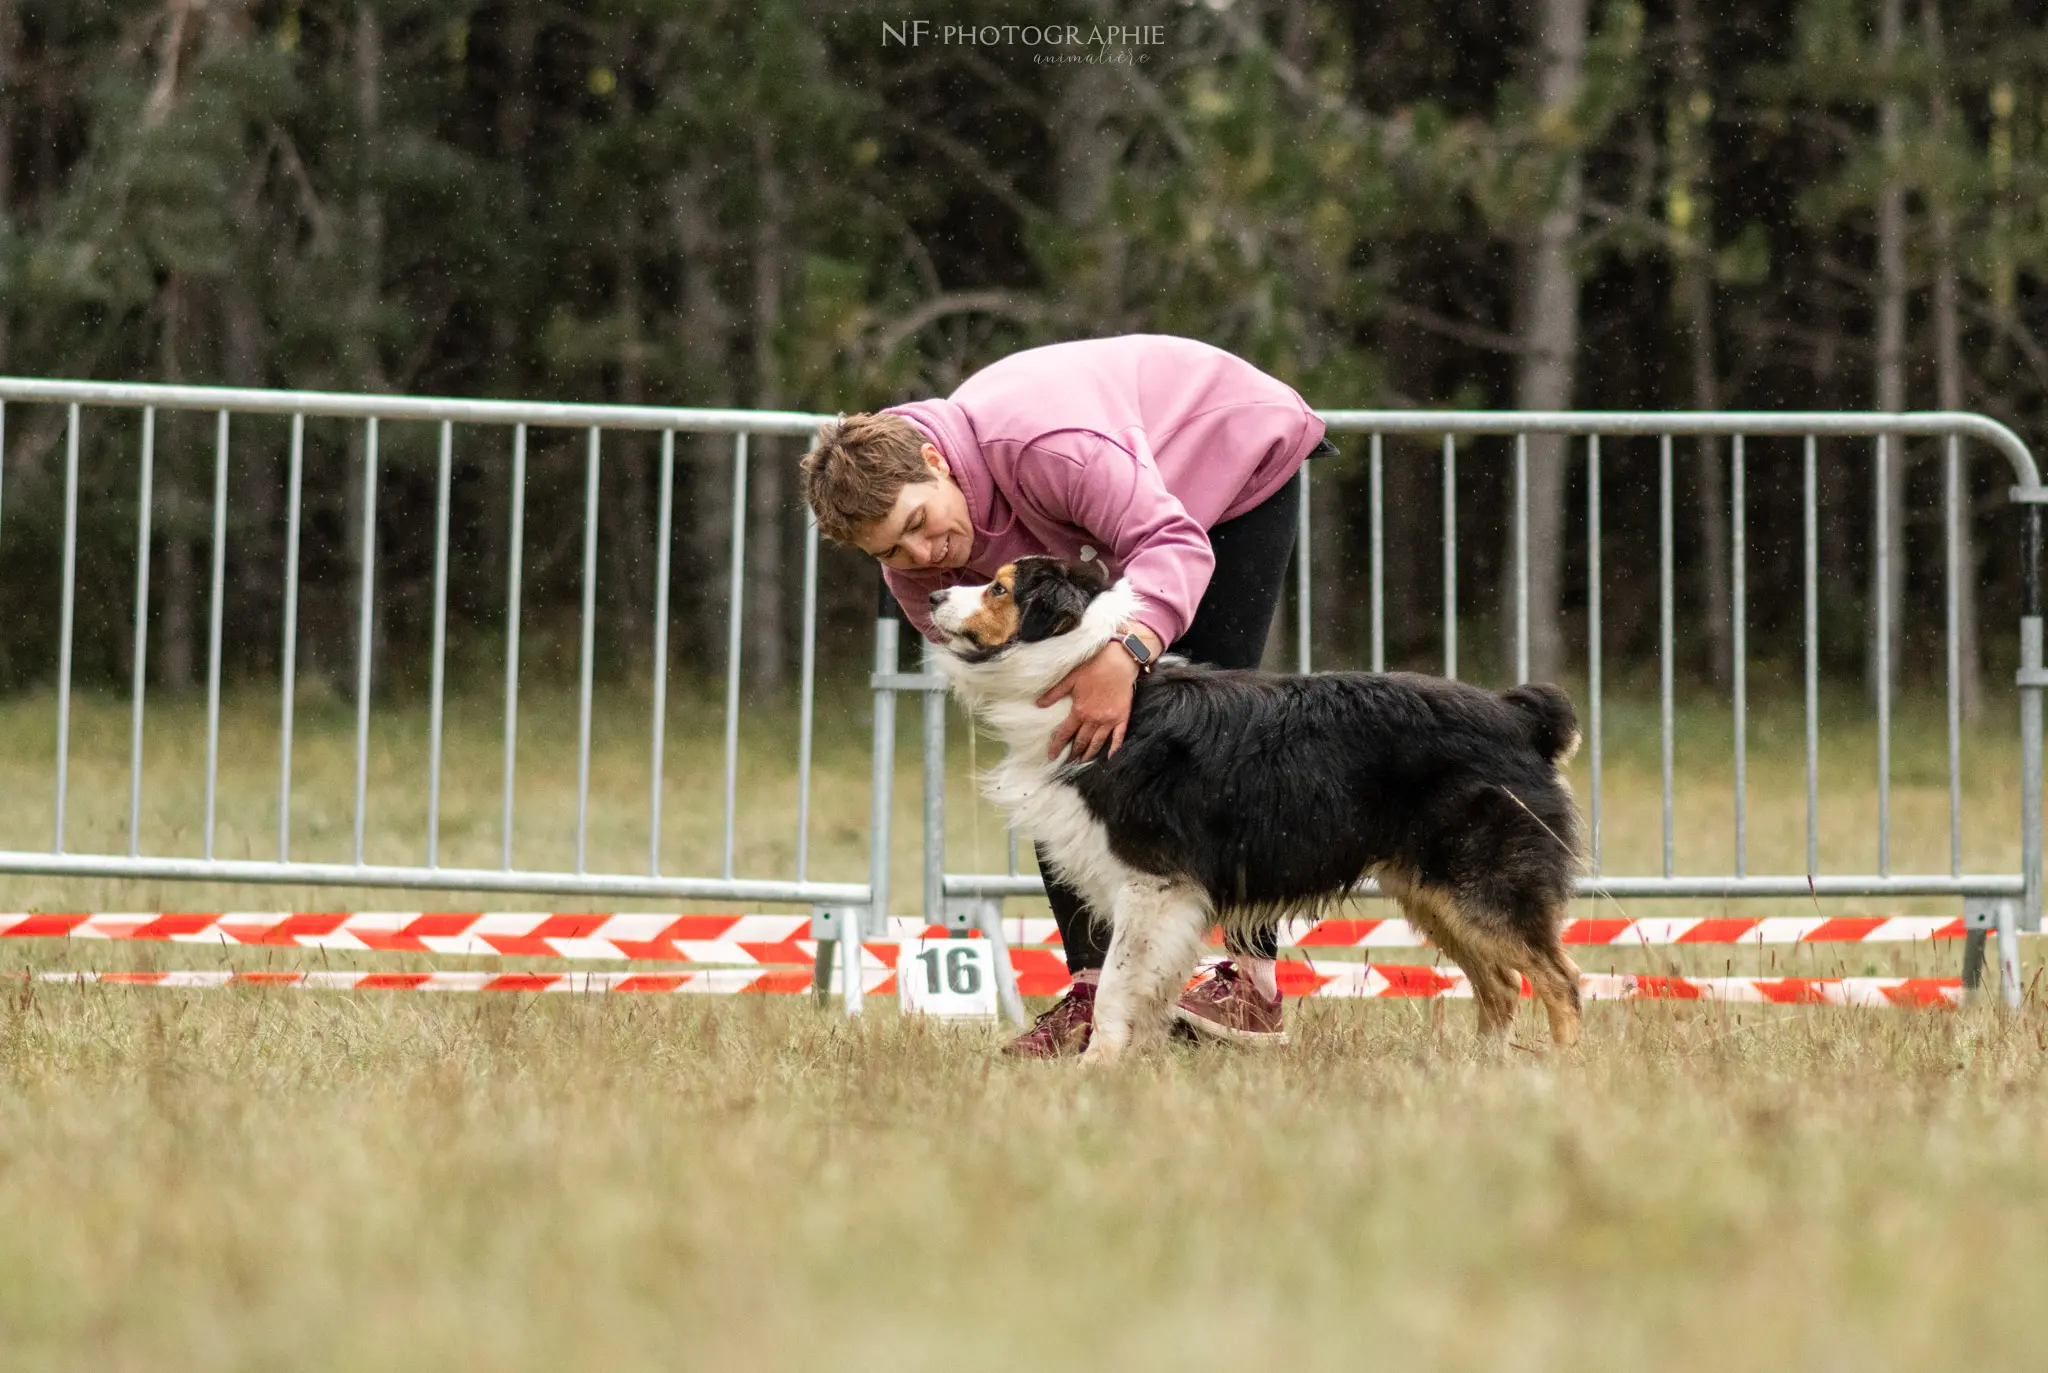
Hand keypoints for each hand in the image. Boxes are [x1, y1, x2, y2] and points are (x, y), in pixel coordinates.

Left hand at [1038, 643, 1138, 760]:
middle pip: (1081, 741)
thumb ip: (1054, 693)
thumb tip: (1038, 704)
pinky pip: (1118, 738)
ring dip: (1089, 754)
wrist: (1119, 663)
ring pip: (1097, 743)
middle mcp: (1094, 719)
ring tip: (1083, 762)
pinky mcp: (1121, 718)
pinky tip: (1109, 757)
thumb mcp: (1070, 679)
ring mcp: (1109, 720)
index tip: (1052, 756)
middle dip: (1073, 753)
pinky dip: (1113, 749)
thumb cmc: (1093, 668)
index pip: (1065, 733)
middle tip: (1068, 762)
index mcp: (1079, 711)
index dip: (1057, 746)